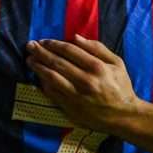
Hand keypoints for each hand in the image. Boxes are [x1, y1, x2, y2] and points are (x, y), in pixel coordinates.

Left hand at [25, 35, 141, 132]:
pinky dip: (43, 83)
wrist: (123, 115)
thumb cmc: (120, 86)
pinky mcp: (70, 107)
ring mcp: (76, 95)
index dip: (54, 44)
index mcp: (97, 67)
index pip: (70, 51)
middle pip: (57, 62)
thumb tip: (75, 37)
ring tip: (29, 60)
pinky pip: (52, 93)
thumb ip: (97, 48)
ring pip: (52, 77)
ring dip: (38, 67)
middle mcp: (85, 80)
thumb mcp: (117, 63)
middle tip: (30, 46)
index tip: (44, 41)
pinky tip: (37, 76)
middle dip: (41, 52)